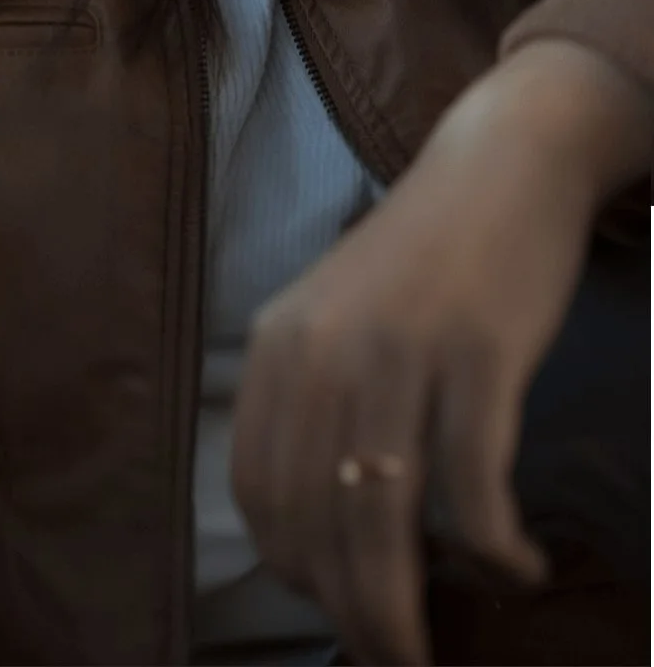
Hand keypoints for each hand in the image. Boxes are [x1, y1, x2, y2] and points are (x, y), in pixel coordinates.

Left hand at [230, 40, 651, 666]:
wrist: (503, 162)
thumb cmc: (426, 257)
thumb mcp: (340, 318)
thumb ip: (319, 406)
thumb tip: (324, 540)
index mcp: (279, 344)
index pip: (261, 496)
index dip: (295, 573)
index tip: (337, 609)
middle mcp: (324, 348)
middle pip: (318, 523)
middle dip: (353, 614)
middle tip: (393, 658)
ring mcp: (399, 348)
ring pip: (383, 521)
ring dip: (405, 609)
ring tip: (431, 649)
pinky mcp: (477, 352)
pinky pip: (474, 487)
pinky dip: (495, 551)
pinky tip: (519, 567)